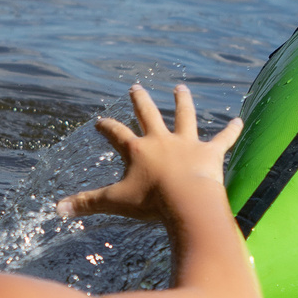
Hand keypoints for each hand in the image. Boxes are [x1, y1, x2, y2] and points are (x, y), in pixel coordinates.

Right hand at [57, 83, 241, 223]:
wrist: (186, 201)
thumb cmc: (151, 203)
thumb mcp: (115, 202)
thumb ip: (87, 204)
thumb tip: (56, 210)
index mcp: (137, 150)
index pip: (116, 134)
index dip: (106, 127)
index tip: (99, 121)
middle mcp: (161, 140)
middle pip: (148, 114)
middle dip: (140, 101)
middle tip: (135, 88)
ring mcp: (187, 144)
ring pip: (184, 116)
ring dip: (182, 102)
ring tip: (181, 89)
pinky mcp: (210, 153)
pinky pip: (223, 139)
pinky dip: (232, 130)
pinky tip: (240, 121)